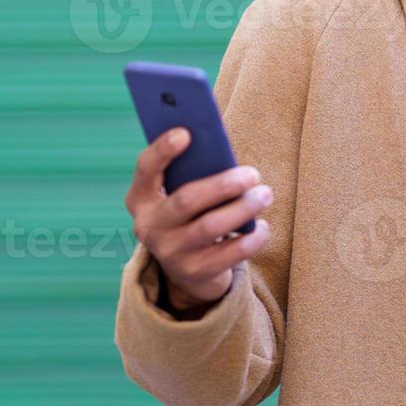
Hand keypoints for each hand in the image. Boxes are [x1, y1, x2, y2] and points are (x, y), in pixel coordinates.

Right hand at [124, 127, 272, 309]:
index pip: (146, 169)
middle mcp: (149, 227)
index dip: (162, 150)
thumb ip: (194, 173)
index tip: (186, 132)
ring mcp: (170, 253)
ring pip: (210, 227)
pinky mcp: (194, 273)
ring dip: (242, 208)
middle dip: (222, 185)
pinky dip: (250, 238)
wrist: (190, 270)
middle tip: (253, 173)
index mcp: (140, 199)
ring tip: (265, 194)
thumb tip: (222, 151)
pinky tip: (262, 226)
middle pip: (186, 200)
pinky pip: (228, 254)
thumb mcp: (183, 193)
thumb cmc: (192, 215)